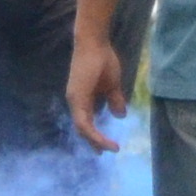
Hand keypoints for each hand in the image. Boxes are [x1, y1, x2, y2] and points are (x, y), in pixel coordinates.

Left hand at [64, 31, 127, 152]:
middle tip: (104, 153)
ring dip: (95, 140)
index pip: (87, 121)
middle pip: (82, 128)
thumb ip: (114, 100)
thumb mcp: (112, 85)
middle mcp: (75, 101)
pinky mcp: (77, 98)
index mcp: (82, 98)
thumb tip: (120, 115)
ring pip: (82, 128)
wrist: (94, 43)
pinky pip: (83, 122)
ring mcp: (74, 99)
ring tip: (108, 149)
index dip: (95, 134)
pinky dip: (93, 133)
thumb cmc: (102, 59)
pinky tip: (103, 140)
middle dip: (94, 142)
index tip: (107, 145)